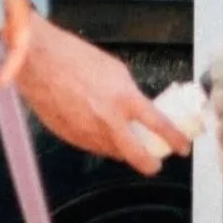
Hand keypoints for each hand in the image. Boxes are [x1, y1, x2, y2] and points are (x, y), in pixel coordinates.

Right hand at [11, 16, 191, 174]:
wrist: (39, 61)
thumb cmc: (74, 57)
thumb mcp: (114, 70)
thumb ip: (129, 94)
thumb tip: (137, 110)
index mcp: (124, 98)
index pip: (158, 125)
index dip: (174, 139)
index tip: (182, 147)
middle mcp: (108, 120)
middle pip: (137, 155)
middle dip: (150, 164)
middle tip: (155, 163)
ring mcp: (88, 132)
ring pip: (113, 152)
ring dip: (121, 149)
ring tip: (123, 138)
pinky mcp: (70, 137)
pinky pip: (92, 146)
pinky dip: (99, 142)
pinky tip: (97, 129)